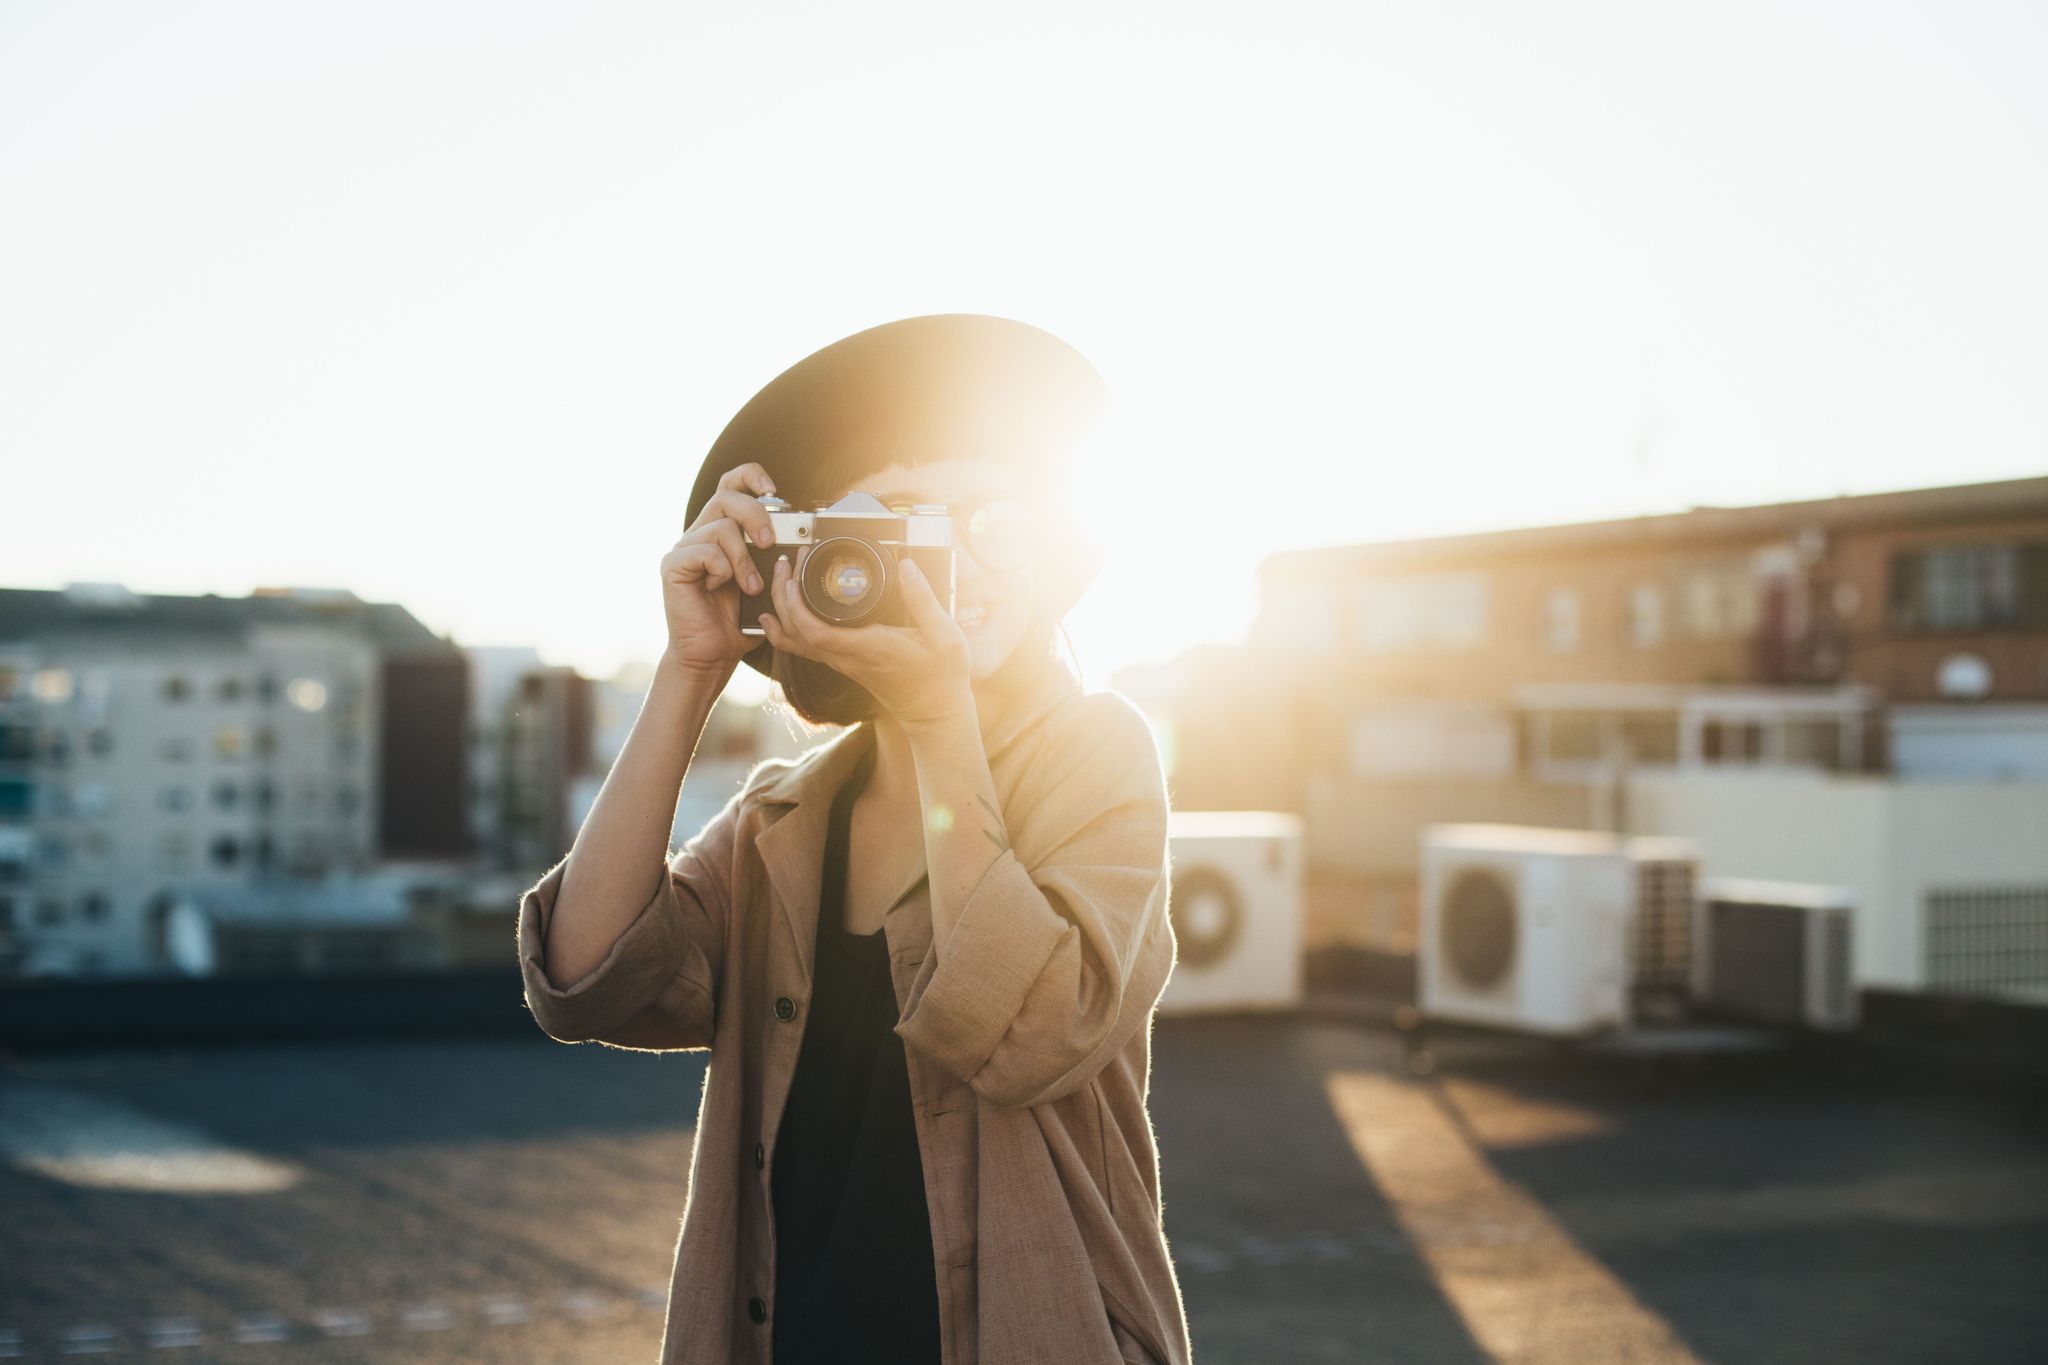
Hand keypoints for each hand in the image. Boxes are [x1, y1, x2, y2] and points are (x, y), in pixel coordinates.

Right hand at [659, 462, 779, 675]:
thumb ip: (772, 553)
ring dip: (743, 559)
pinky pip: (705, 551)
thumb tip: (795, 533)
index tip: (773, 490)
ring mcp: (684, 548)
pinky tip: (719, 588)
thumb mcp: (765, 580)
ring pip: (721, 527)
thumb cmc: (738, 620)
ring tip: (749, 586)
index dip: (750, 476)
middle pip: (726, 496)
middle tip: (768, 542)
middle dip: (755, 515)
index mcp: (721, 530)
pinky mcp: (672, 565)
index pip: (730, 484)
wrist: (712, 654)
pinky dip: (722, 570)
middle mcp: (700, 533)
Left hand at [758, 552, 971, 725]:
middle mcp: (849, 658)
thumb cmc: (940, 678)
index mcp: (869, 648)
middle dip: (782, 597)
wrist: (935, 713)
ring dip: (782, 611)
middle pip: (797, 633)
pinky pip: (806, 649)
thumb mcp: (945, 636)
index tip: (794, 578)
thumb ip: (924, 600)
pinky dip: (787, 631)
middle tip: (785, 564)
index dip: (796, 606)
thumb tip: (906, 567)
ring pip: (796, 642)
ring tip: (781, 579)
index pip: (817, 632)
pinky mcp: (845, 665)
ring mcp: (844, 664)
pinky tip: (779, 617)